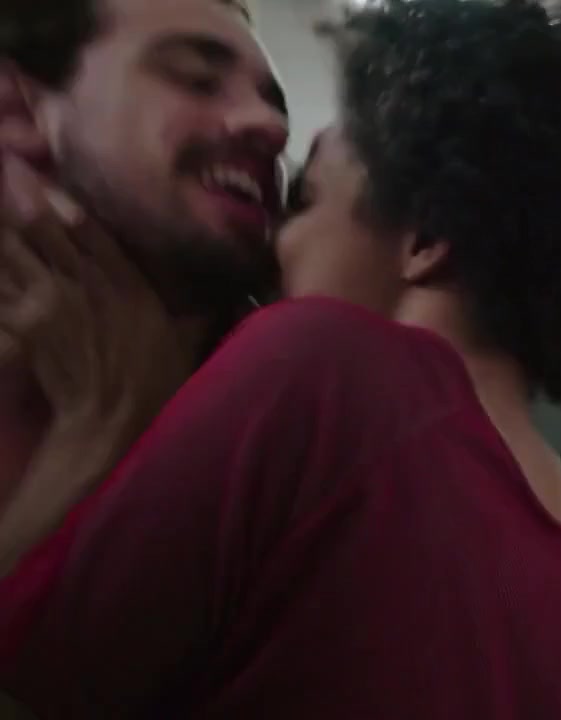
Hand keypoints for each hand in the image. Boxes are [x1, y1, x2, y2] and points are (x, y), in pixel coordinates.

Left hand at [0, 155, 193, 573]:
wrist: (110, 426)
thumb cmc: (154, 386)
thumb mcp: (185, 340)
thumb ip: (197, 310)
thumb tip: (226, 292)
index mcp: (127, 282)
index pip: (90, 228)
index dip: (64, 199)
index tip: (44, 172)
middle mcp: (87, 283)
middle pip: (43, 228)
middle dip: (19, 197)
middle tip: (2, 166)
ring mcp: (50, 301)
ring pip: (14, 251)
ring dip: (2, 230)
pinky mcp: (23, 325)